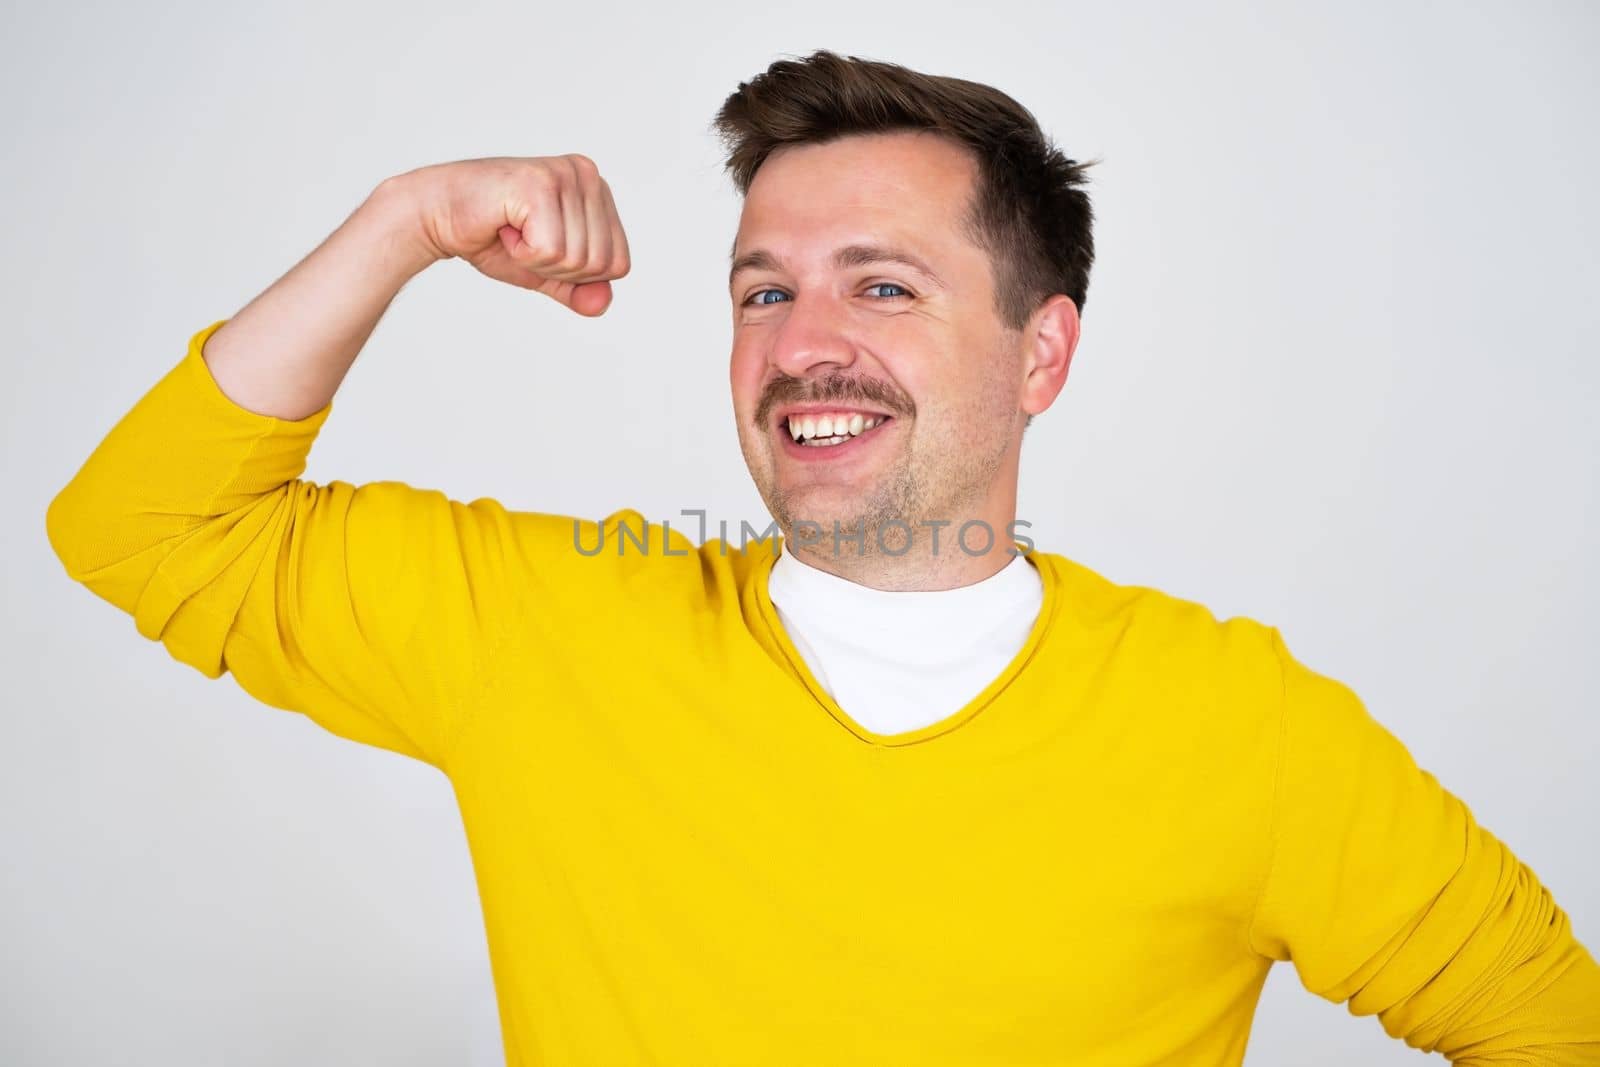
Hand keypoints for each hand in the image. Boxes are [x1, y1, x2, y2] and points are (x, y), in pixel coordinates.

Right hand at [392, 155, 631, 316]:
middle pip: (601, 264)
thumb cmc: (491, 237)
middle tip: (523, 240)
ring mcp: (565, 175)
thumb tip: (602, 304)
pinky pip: (551, 250)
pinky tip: (504, 227)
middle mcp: (587, 174)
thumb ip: (579, 288)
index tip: (542, 247)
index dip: (578, 275)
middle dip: (557, 268)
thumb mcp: (546, 271)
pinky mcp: (540, 185)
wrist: (437, 216)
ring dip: (536, 260)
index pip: (619, 263)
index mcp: (597, 190)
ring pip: (577, 259)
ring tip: (513, 231)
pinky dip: (523, 254)